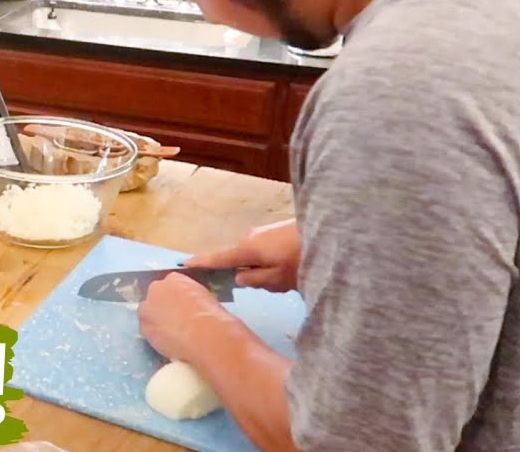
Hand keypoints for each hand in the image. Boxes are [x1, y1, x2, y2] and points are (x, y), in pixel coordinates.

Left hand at [139, 273, 236, 363]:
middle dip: (163, 307)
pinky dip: (155, 335)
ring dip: (157, 321)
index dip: (175, 299)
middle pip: (156, 297)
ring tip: (171, 333)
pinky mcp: (143, 326)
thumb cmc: (212, 316)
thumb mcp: (204, 297)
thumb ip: (190, 295)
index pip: (170, 286)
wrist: (205, 334)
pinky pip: (147, 329)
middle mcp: (156, 288)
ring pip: (149, 314)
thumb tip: (190, 303)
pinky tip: (167, 341)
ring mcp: (146, 307)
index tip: (181, 308)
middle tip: (175, 321)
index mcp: (174, 278)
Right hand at [185, 219, 300, 292]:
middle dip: (249, 274)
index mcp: (247, 249)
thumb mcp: (278, 279)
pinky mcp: (279, 231)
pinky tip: (296, 269)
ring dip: (267, 270)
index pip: (218, 258)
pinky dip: (275, 263)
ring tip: (290, 279)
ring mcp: (266, 232)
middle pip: (240, 259)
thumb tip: (239, 277)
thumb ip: (255, 280)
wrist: (336, 232)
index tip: (183, 265)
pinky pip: (268, 251)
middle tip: (272, 287)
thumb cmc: (304, 260)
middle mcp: (252, 237)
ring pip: (257, 256)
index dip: (201, 263)